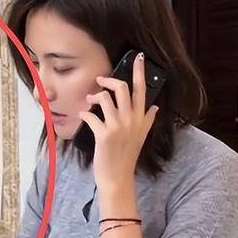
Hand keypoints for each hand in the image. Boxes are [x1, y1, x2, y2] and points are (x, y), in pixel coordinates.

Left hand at [78, 52, 158, 192]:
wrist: (117, 179)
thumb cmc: (126, 158)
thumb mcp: (140, 138)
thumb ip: (147, 121)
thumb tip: (155, 108)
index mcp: (140, 119)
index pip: (142, 91)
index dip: (139, 72)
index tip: (138, 58)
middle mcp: (131, 121)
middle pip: (122, 88)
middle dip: (109, 80)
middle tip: (100, 80)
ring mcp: (118, 127)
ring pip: (105, 98)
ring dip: (94, 96)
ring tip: (89, 101)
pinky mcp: (104, 135)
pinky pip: (91, 115)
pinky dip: (84, 114)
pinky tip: (82, 115)